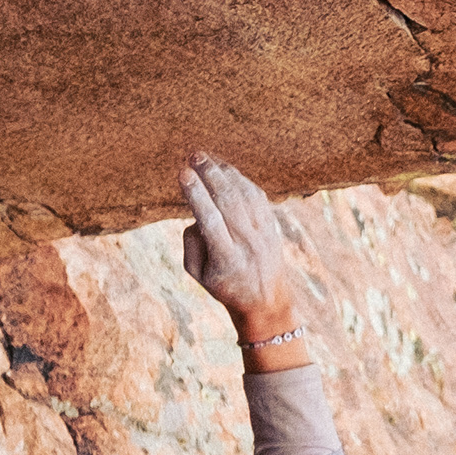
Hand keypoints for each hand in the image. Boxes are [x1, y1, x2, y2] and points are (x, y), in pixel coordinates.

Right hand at [181, 157, 309, 366]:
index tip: (183, 173)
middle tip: (193, 155)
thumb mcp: (198, 273)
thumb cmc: (223, 284)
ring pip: (245, 195)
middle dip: (210, 174)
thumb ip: (191, 243)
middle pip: (229, 202)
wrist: (265, 299)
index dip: (197, 195)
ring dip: (224, 171)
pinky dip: (240, 179)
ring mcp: (263, 233)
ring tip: (205, 157)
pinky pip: (257, 195)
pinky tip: (224, 168)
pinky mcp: (272, 225)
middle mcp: (248, 244)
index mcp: (227, 260)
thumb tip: (196, 213)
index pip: (210, 220)